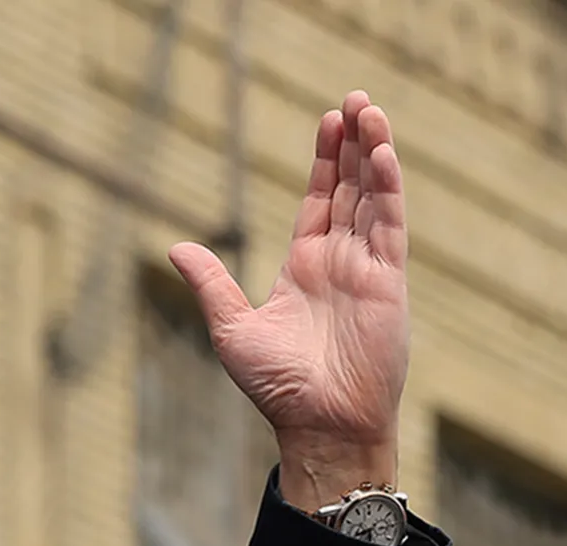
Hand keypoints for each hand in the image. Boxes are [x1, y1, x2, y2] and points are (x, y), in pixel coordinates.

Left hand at [168, 90, 410, 512]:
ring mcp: (367, 270)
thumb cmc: (279, 388)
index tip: (329, 120)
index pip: (319, 200)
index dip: (325, 161)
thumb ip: (211, 284)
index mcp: (304, 267)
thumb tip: (176, 247)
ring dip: (374, 154)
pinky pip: (390, 226)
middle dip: (354, 144)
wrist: (320, 425)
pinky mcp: (388, 282)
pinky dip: (388, 190)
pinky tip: (381, 154)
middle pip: (350, 189)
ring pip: (373, 198)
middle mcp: (339, 262)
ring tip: (371, 110)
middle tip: (355, 99)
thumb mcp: (233, 329)